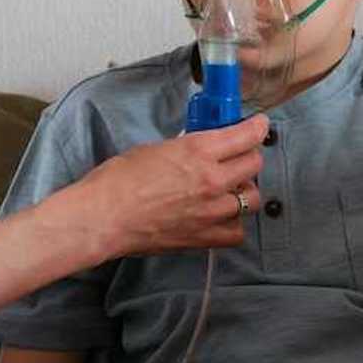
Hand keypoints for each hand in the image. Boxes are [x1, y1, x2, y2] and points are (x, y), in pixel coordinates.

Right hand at [76, 115, 266, 256]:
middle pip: (254, 165)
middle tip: (238, 156)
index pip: (247, 136)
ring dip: (244, 191)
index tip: (259, 126)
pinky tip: (221, 217)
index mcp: (199, 151)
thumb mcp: (156, 148)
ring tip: (229, 189)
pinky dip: (234, 223)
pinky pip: (236, 231)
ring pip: (252, 199)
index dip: (257, 128)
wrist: (103, 217)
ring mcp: (211, 211)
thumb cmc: (117, 180)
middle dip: (249, 157)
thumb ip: (187, 149)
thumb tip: (201, 150)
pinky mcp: (204, 237)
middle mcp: (212, 180)